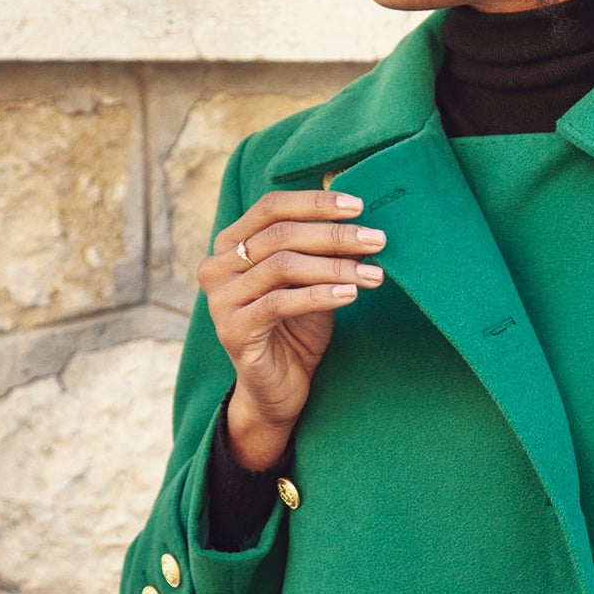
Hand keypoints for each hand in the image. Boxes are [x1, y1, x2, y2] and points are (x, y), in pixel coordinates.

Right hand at [199, 186, 387, 470]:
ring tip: (373, 275)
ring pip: (283, 266)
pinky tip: (351, 295)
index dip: (315, 203)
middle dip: (334, 235)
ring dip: (335, 267)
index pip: (271, 207)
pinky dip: (319, 296)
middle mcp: (216, 266)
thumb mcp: (313, 282)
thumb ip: (327, 251)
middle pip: (280, 235)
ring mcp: (220, 299)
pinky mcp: (233, 330)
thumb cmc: (296, 330)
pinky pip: (280, 303)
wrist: (277, 389)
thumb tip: (363, 220)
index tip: (359, 206)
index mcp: (230, 244)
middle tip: (377, 239)